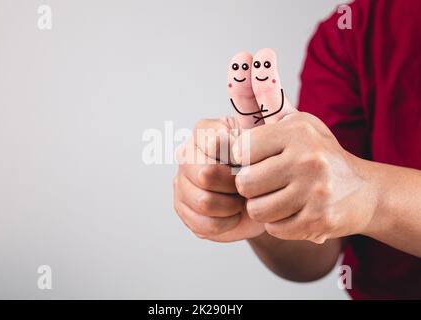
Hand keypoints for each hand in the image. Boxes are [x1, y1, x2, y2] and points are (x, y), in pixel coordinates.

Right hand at [173, 117, 264, 241]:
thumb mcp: (272, 133)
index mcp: (204, 132)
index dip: (235, 158)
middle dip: (234, 185)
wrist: (267, 197)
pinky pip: (202, 223)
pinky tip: (234, 215)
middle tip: (249, 185)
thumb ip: (263, 105)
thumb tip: (249, 80)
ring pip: (204, 201)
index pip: (212, 142)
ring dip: (231, 206)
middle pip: (204, 174)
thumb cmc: (269, 163)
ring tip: (242, 200)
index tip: (251, 162)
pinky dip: (226, 223)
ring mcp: (181, 182)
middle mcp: (187, 154)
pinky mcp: (182, 208)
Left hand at [233, 112, 377, 243]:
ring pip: (256, 210)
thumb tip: (229, 105)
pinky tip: (291, 212)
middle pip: (245, 184)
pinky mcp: (319, 220)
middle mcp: (308, 159)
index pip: (241, 150)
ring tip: (277, 198)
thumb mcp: (299, 125)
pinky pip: (274, 229)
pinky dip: (278, 224)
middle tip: (263, 184)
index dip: (242, 159)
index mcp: (298, 132)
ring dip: (262, 207)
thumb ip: (266, 112)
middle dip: (249, 187)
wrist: (364, 190)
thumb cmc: (320, 155)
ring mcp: (315, 192)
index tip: (253, 161)